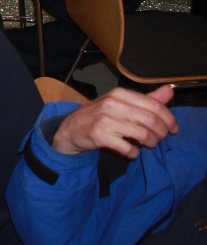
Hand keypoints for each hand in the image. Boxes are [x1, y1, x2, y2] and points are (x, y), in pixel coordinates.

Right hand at [51, 85, 178, 158]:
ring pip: (142, 135)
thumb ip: (148, 99)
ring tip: (148, 145)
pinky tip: (132, 151)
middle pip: (151, 120)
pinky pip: (128, 148)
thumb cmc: (101, 116)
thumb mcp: (122, 104)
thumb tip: (170, 90)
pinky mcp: (99, 136)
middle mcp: (112, 104)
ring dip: (151, 144)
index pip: (154, 105)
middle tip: (160, 139)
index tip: (173, 129)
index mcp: (120, 94)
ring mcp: (104, 120)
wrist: (71, 128)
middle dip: (161, 133)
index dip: (169, 119)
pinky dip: (134, 153)